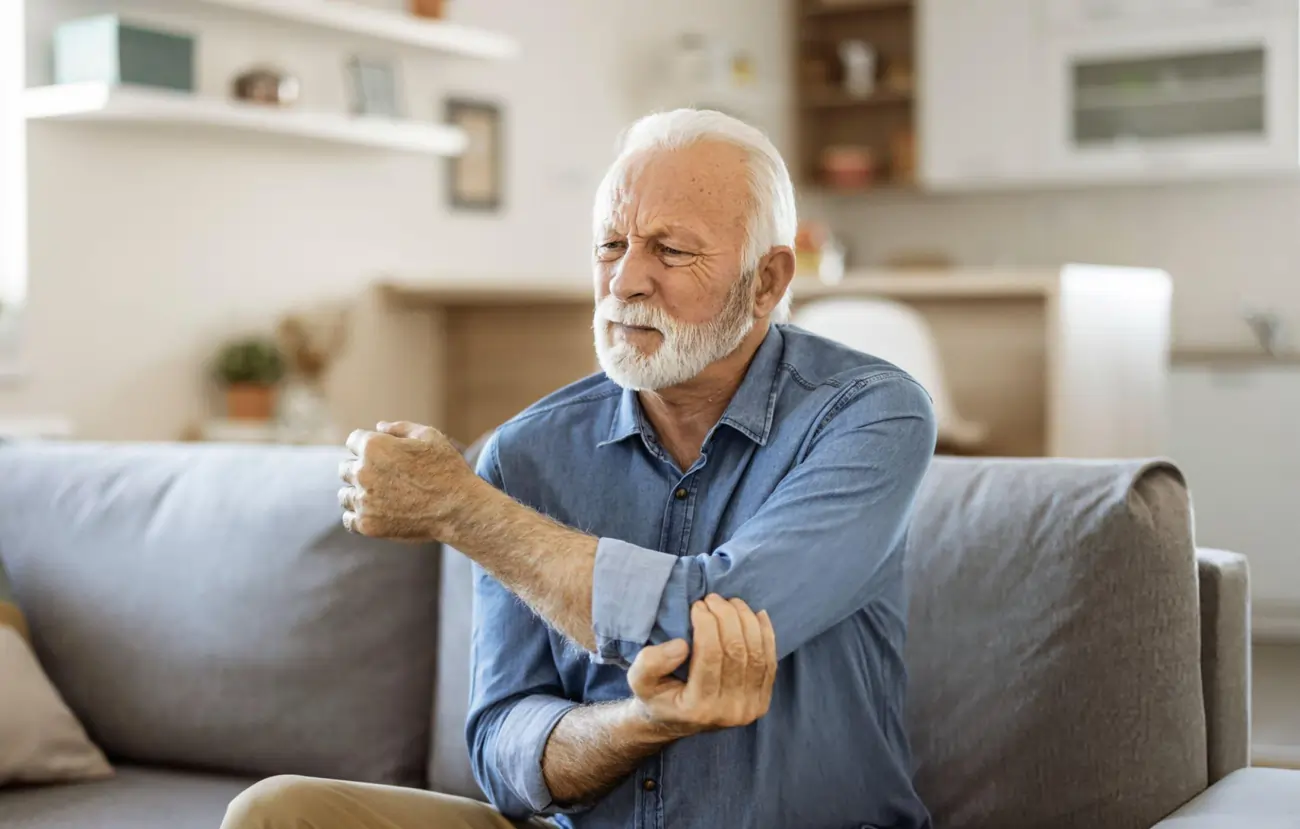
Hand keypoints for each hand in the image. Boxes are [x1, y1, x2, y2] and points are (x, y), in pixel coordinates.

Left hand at [338, 421, 473, 539]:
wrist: (458, 509)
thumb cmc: (447, 469)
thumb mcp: (430, 437)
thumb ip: (401, 428)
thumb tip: (379, 427)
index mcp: (374, 446)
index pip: (353, 441)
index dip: (368, 445)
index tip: (382, 455)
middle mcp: (363, 472)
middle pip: (345, 468)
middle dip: (361, 469)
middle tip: (385, 478)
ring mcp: (363, 500)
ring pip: (345, 495)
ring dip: (358, 494)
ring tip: (380, 498)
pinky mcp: (367, 524)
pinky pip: (349, 519)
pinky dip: (359, 517)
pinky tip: (376, 513)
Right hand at [626, 594, 776, 738]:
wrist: (675, 721)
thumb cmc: (656, 695)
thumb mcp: (638, 681)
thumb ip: (651, 663)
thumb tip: (682, 645)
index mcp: (697, 708)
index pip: (710, 655)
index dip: (707, 624)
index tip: (697, 605)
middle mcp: (729, 712)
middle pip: (737, 652)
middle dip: (727, 617)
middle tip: (713, 598)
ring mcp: (749, 708)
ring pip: (757, 655)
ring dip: (747, 621)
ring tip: (732, 602)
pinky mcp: (762, 702)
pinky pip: (770, 664)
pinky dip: (766, 635)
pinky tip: (757, 615)